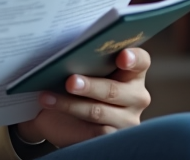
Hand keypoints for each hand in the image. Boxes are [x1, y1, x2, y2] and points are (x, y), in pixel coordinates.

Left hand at [14, 48, 151, 148]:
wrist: (59, 115)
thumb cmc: (74, 82)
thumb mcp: (79, 68)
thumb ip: (82, 59)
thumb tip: (67, 53)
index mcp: (131, 72)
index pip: (141, 61)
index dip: (133, 58)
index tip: (121, 56)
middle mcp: (135, 96)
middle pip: (115, 90)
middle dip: (91, 86)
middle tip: (70, 82)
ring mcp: (127, 119)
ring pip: (100, 111)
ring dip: (72, 104)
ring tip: (48, 97)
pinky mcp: (113, 137)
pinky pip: (96, 132)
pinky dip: (72, 121)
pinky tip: (54, 111)